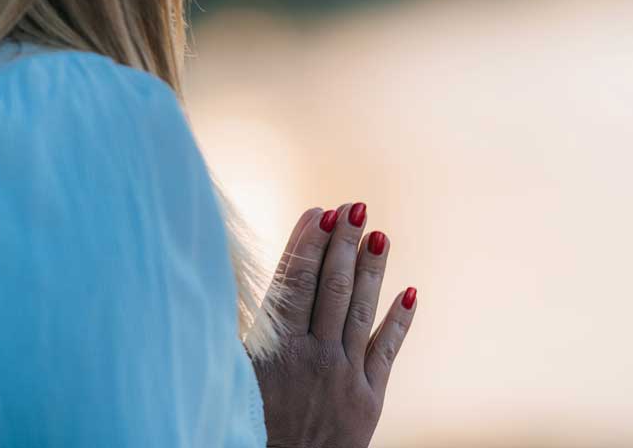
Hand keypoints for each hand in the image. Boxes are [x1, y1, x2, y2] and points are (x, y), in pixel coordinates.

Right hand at [249, 203, 416, 447]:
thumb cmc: (246, 425)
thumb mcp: (231, 376)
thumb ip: (242, 329)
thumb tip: (223, 283)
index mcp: (274, 349)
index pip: (294, 282)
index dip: (308, 243)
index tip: (320, 212)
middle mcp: (312, 357)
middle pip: (331, 287)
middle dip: (343, 244)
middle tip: (355, 208)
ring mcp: (344, 376)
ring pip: (360, 310)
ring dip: (371, 269)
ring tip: (380, 234)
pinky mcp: (368, 399)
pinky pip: (387, 351)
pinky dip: (398, 320)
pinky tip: (409, 291)